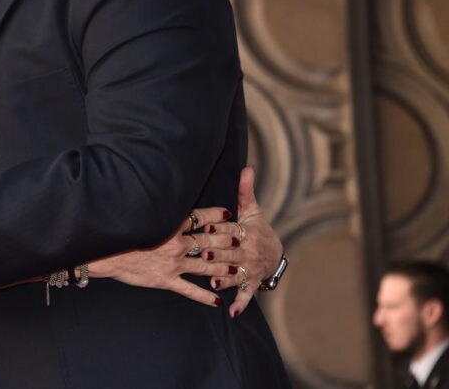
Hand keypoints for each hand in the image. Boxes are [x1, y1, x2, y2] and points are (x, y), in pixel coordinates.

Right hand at [89, 207, 240, 307]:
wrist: (104, 253)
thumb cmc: (121, 232)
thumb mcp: (143, 215)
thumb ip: (161, 212)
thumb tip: (172, 202)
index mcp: (170, 225)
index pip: (199, 218)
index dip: (216, 216)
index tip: (227, 214)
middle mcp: (175, 244)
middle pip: (208, 242)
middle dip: (226, 242)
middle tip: (240, 241)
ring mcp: (172, 264)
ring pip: (205, 267)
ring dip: (223, 268)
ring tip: (237, 270)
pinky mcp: (165, 280)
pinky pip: (190, 290)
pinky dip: (205, 296)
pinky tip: (217, 301)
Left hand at [202, 165, 282, 317]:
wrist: (276, 253)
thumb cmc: (258, 228)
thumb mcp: (253, 210)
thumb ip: (245, 190)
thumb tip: (247, 167)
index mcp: (248, 233)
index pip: (231, 231)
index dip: (220, 230)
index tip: (206, 228)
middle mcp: (249, 252)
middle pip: (231, 253)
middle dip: (217, 254)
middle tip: (203, 255)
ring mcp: (250, 269)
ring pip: (235, 274)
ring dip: (224, 279)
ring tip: (212, 282)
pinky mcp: (252, 284)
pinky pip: (246, 295)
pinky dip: (240, 304)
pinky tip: (231, 312)